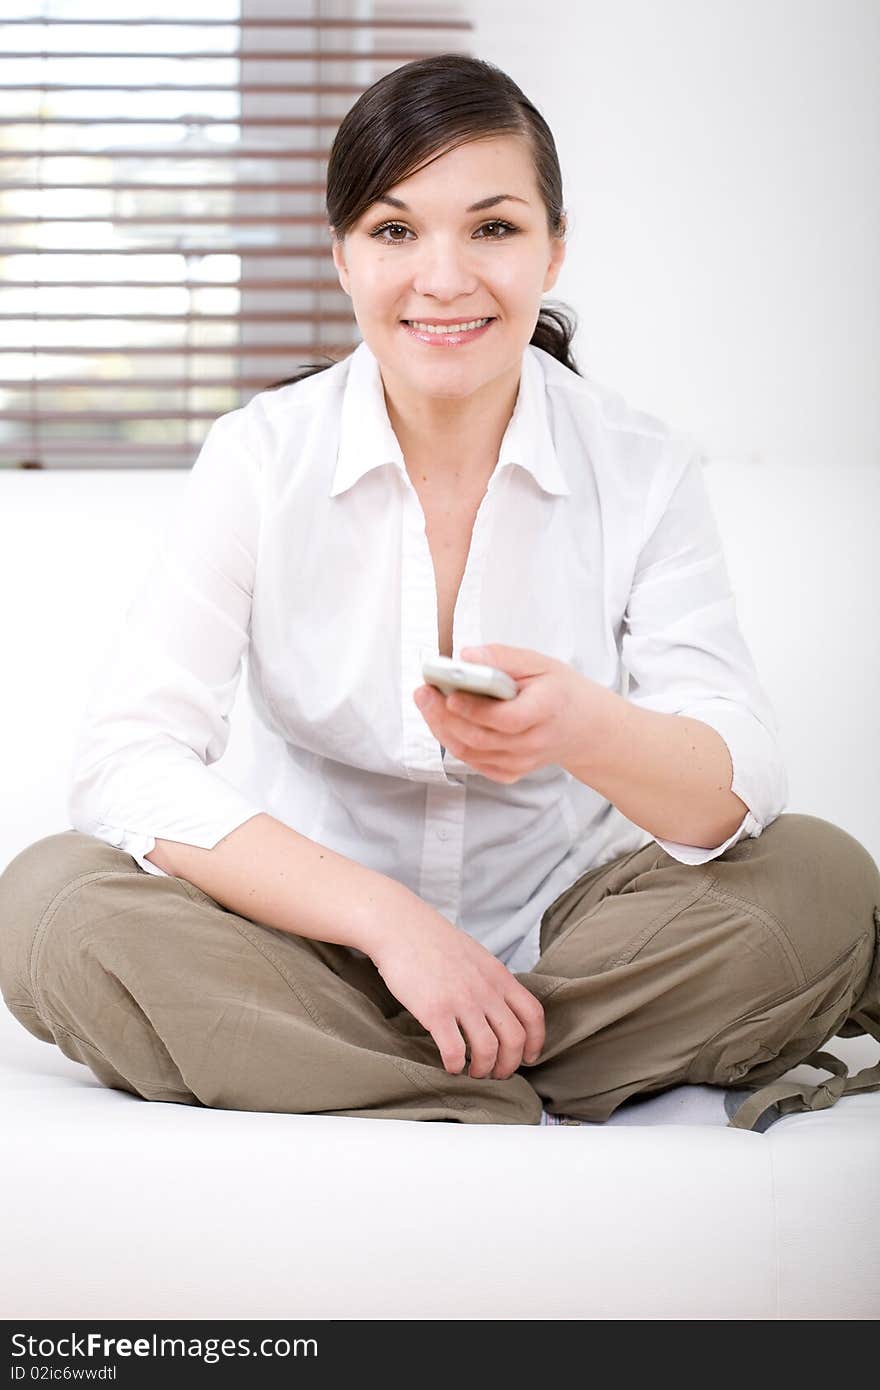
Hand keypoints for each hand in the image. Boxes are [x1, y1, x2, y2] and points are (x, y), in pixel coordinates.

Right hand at [366, 900, 545, 1079]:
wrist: (401, 928)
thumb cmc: (435, 942)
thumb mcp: (477, 956)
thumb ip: (492, 981)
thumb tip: (501, 1006)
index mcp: (499, 976)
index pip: (533, 1014)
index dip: (536, 1041)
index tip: (529, 1057)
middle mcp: (486, 990)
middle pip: (515, 1039)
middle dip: (509, 1064)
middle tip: (497, 1073)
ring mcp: (462, 1000)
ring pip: (488, 1050)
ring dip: (483, 1070)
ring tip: (473, 1072)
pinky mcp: (435, 1011)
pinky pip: (455, 1051)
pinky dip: (456, 1066)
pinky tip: (450, 1066)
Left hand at [412, 642, 619, 782]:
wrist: (583, 727)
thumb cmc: (559, 690)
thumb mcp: (539, 662)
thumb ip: (503, 658)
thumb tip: (466, 656)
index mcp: (547, 709)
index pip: (508, 719)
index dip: (475, 709)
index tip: (449, 694)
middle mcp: (535, 742)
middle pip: (481, 738)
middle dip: (445, 716)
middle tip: (424, 692)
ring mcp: (522, 762)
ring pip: (471, 752)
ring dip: (442, 728)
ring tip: (426, 702)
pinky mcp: (511, 772)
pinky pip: (474, 762)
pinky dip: (453, 742)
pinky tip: (444, 721)